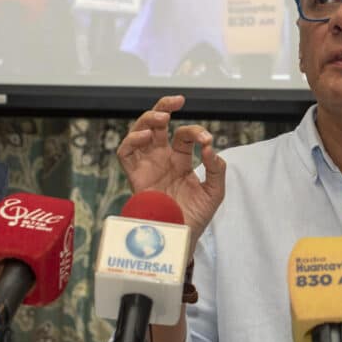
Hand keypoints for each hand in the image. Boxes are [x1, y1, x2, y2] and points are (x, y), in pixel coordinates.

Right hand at [117, 95, 224, 243]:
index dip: (196, 132)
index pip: (184, 136)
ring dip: (147, 119)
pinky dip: (132, 141)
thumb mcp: (214, 192)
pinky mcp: (135, 178)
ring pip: (139, 133)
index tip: (206, 140)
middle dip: (163, 107)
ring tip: (162, 116)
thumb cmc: (196, 218)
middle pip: (156, 125)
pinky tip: (146, 136)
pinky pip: (126, 154)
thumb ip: (216, 169)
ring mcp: (147, 167)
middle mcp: (161, 160)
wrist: (181, 241)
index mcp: (179, 160)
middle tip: (177, 101)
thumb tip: (209, 147)